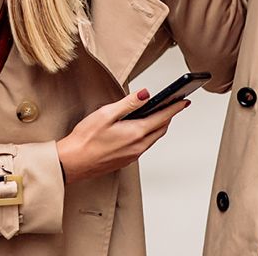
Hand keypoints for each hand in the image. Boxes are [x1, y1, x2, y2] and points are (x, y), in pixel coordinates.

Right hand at [55, 89, 188, 184]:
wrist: (73, 163)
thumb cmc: (86, 139)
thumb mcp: (107, 114)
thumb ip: (129, 103)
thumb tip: (146, 94)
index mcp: (136, 133)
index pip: (163, 117)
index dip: (175, 107)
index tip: (184, 100)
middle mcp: (138, 147)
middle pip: (161, 129)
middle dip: (169, 116)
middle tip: (174, 104)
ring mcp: (132, 155)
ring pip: (153, 138)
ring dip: (159, 125)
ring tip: (159, 113)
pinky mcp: (125, 160)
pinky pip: (144, 145)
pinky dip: (148, 134)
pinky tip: (141, 128)